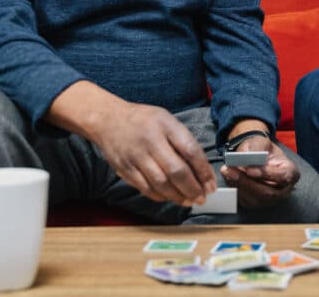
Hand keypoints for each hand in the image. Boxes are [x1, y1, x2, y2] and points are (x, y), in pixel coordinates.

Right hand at [94, 101, 217, 205]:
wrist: (108, 119)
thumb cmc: (143, 120)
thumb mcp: (167, 120)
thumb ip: (182, 140)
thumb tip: (200, 168)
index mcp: (166, 125)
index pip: (190, 150)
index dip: (203, 171)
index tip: (210, 184)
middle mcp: (151, 141)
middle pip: (176, 171)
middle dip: (192, 188)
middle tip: (201, 197)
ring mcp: (136, 156)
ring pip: (161, 184)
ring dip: (178, 196)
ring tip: (188, 200)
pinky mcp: (125, 169)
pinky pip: (145, 188)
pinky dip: (160, 196)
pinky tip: (169, 197)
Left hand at [220, 132, 299, 208]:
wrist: (255, 156)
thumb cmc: (261, 149)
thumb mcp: (261, 142)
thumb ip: (257, 149)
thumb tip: (248, 160)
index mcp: (291, 172)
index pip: (283, 177)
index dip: (267, 174)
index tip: (250, 170)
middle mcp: (284, 189)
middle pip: (267, 193)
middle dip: (247, 182)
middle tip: (230, 170)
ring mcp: (272, 199)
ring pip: (255, 199)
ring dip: (238, 186)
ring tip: (226, 171)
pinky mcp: (258, 203)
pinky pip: (246, 201)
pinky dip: (235, 190)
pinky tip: (228, 177)